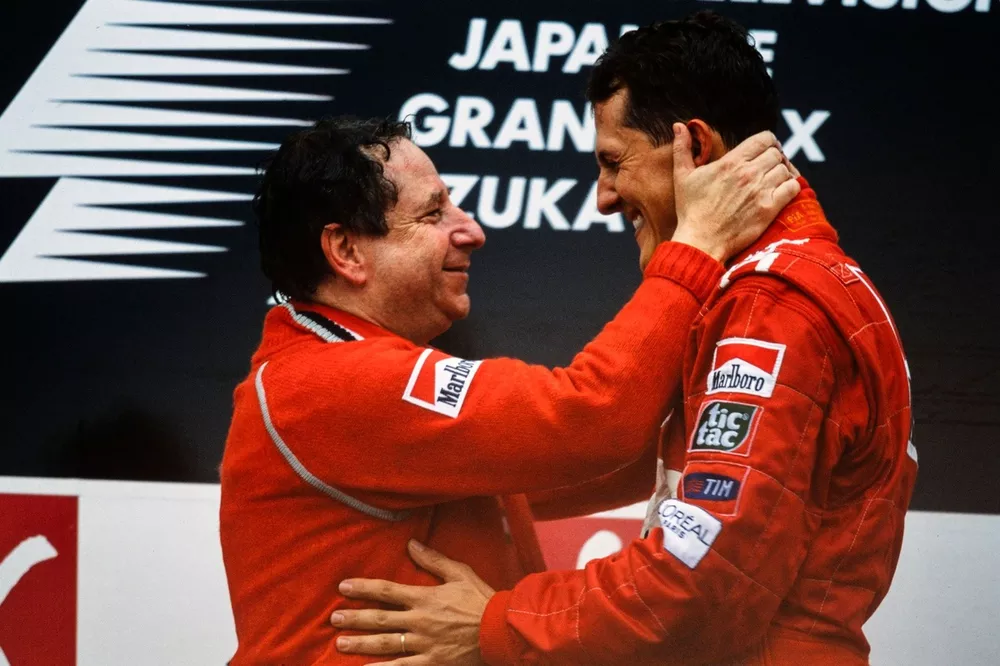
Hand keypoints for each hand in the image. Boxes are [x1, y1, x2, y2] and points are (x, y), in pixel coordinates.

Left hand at [332, 540, 494, 664]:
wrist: (502, 630)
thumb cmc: (482, 599)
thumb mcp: (460, 573)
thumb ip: (434, 560)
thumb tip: (411, 544)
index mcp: (425, 597)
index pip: (386, 590)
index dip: (363, 588)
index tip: (343, 587)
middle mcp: (419, 621)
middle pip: (379, 618)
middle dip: (354, 618)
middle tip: (334, 618)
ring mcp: (424, 644)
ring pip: (385, 644)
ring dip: (360, 643)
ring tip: (340, 643)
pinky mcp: (432, 663)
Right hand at [670, 123, 799, 261]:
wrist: (701, 241)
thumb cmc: (691, 210)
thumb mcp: (682, 176)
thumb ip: (682, 148)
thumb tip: (679, 125)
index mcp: (731, 162)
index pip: (763, 139)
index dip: (768, 141)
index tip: (765, 149)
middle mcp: (748, 173)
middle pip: (776, 153)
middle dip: (774, 157)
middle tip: (769, 166)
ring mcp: (760, 191)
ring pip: (785, 170)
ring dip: (781, 173)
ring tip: (773, 180)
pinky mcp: (769, 209)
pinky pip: (792, 188)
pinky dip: (790, 187)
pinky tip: (781, 191)